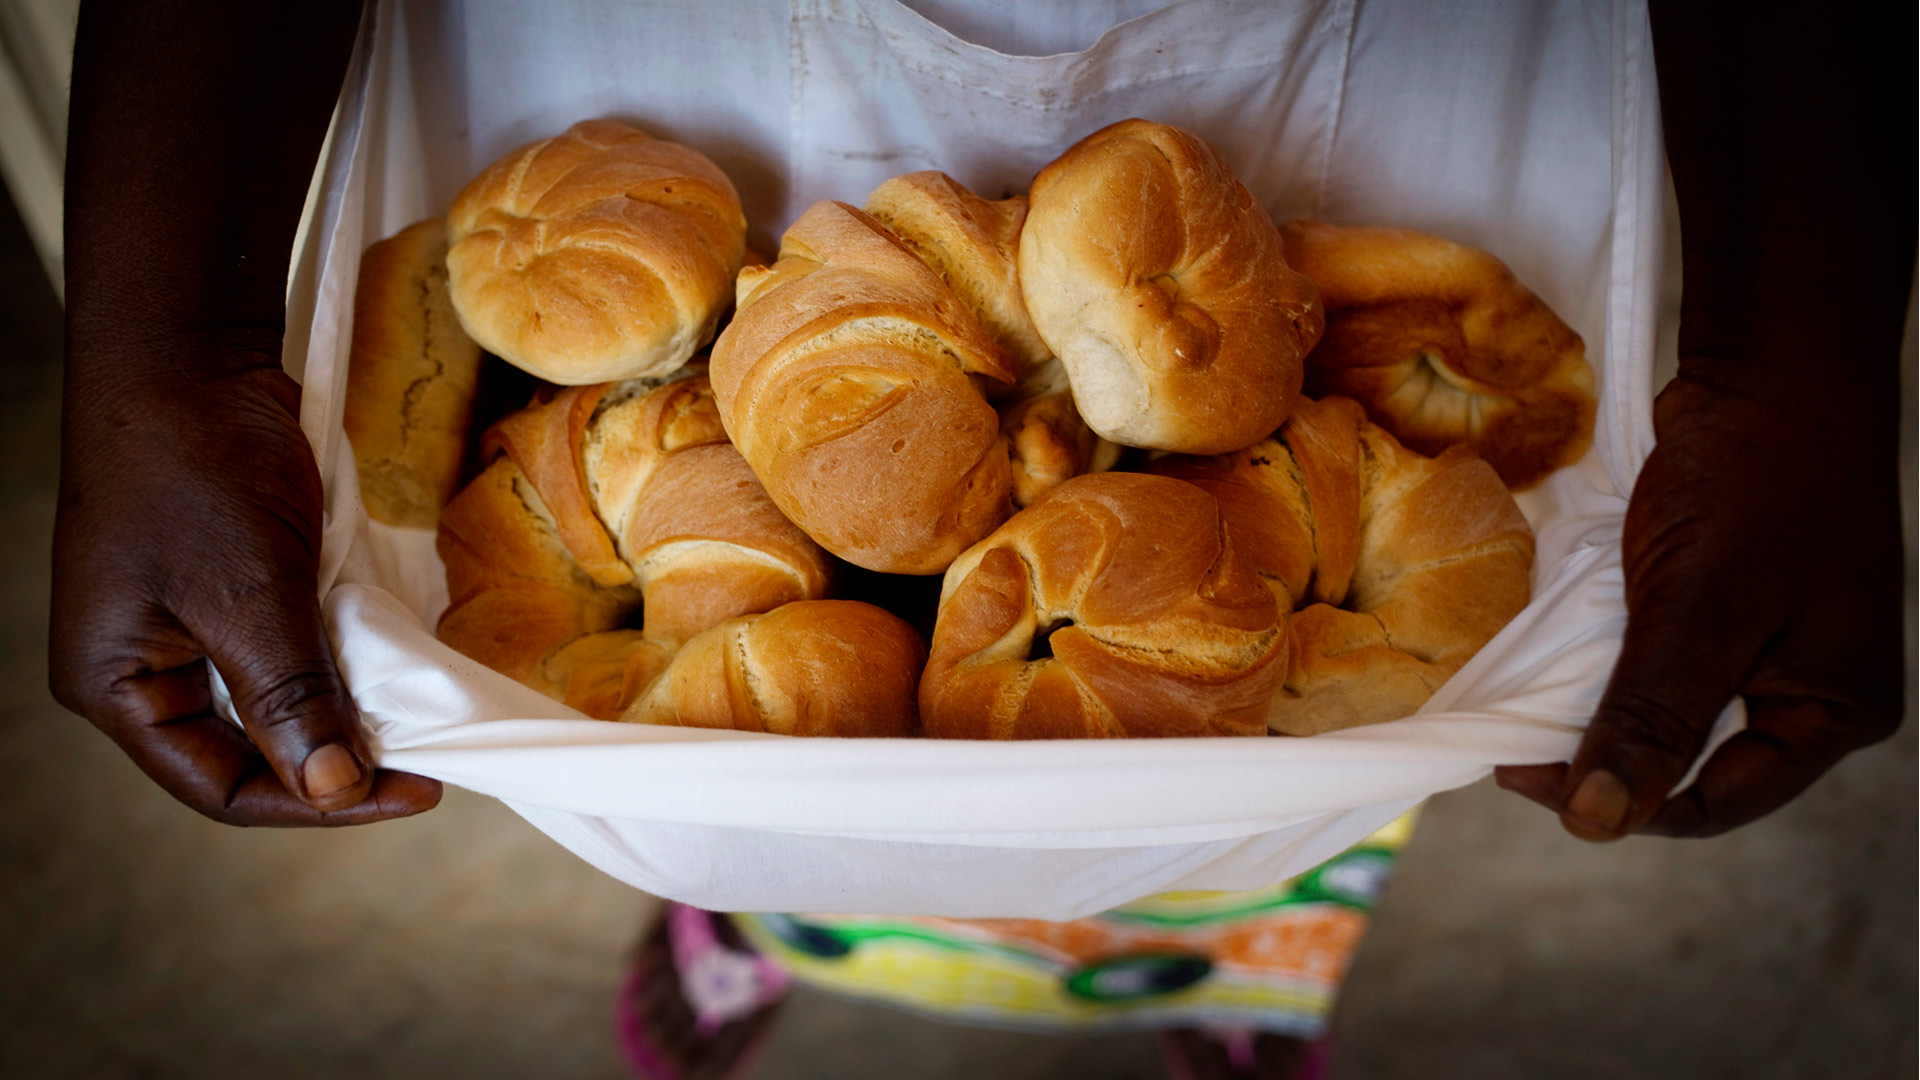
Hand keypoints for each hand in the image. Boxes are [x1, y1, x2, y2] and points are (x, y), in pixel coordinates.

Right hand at [50, 347, 441, 825]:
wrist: (191, 353)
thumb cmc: (194, 466)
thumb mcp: (248, 593)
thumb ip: (289, 696)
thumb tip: (335, 789)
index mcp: (114, 686)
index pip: (220, 788)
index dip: (317, 804)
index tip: (414, 792)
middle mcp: (142, 670)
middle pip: (248, 754)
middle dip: (335, 761)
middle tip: (425, 761)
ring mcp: (183, 629)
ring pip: (274, 705)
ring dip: (343, 714)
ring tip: (414, 721)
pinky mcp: (226, 590)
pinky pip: (286, 652)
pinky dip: (338, 664)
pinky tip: (388, 668)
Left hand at [1495, 376, 1902, 838]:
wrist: (1773, 366)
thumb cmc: (1757, 482)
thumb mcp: (1698, 610)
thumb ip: (1652, 716)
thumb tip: (1597, 822)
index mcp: (1834, 712)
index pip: (1715, 803)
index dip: (1620, 804)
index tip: (1522, 776)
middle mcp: (1808, 692)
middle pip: (1690, 764)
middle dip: (1603, 757)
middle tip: (1512, 741)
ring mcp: (1771, 646)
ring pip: (1667, 711)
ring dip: (1597, 710)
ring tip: (1524, 701)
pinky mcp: (1729, 607)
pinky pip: (1661, 659)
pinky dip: (1607, 662)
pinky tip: (1553, 656)